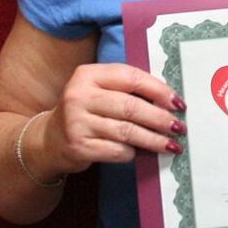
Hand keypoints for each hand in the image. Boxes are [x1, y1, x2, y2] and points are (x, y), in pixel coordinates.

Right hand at [36, 64, 186, 178]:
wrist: (49, 140)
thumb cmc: (87, 110)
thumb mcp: (100, 90)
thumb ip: (127, 88)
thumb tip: (169, 100)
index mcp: (88, 74)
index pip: (131, 77)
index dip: (158, 90)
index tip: (178, 102)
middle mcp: (79, 95)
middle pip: (131, 106)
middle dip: (160, 118)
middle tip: (179, 127)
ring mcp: (76, 122)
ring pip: (126, 131)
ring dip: (153, 139)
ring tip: (170, 145)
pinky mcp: (78, 147)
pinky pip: (115, 150)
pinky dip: (132, 153)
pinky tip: (141, 153)